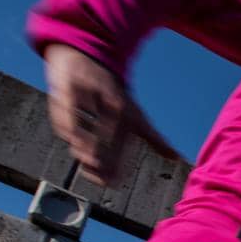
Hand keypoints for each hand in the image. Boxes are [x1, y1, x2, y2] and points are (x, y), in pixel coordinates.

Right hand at [42, 44, 179, 185]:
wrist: (87, 58)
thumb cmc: (113, 95)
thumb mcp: (135, 115)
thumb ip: (153, 138)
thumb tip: (175, 158)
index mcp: (126, 112)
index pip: (123, 142)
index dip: (118, 163)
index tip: (113, 183)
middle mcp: (108, 103)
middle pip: (107, 131)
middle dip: (103, 154)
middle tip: (99, 175)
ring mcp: (88, 94)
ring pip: (86, 119)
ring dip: (84, 141)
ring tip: (85, 160)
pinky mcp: (68, 86)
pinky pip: (65, 107)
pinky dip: (66, 122)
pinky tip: (68, 138)